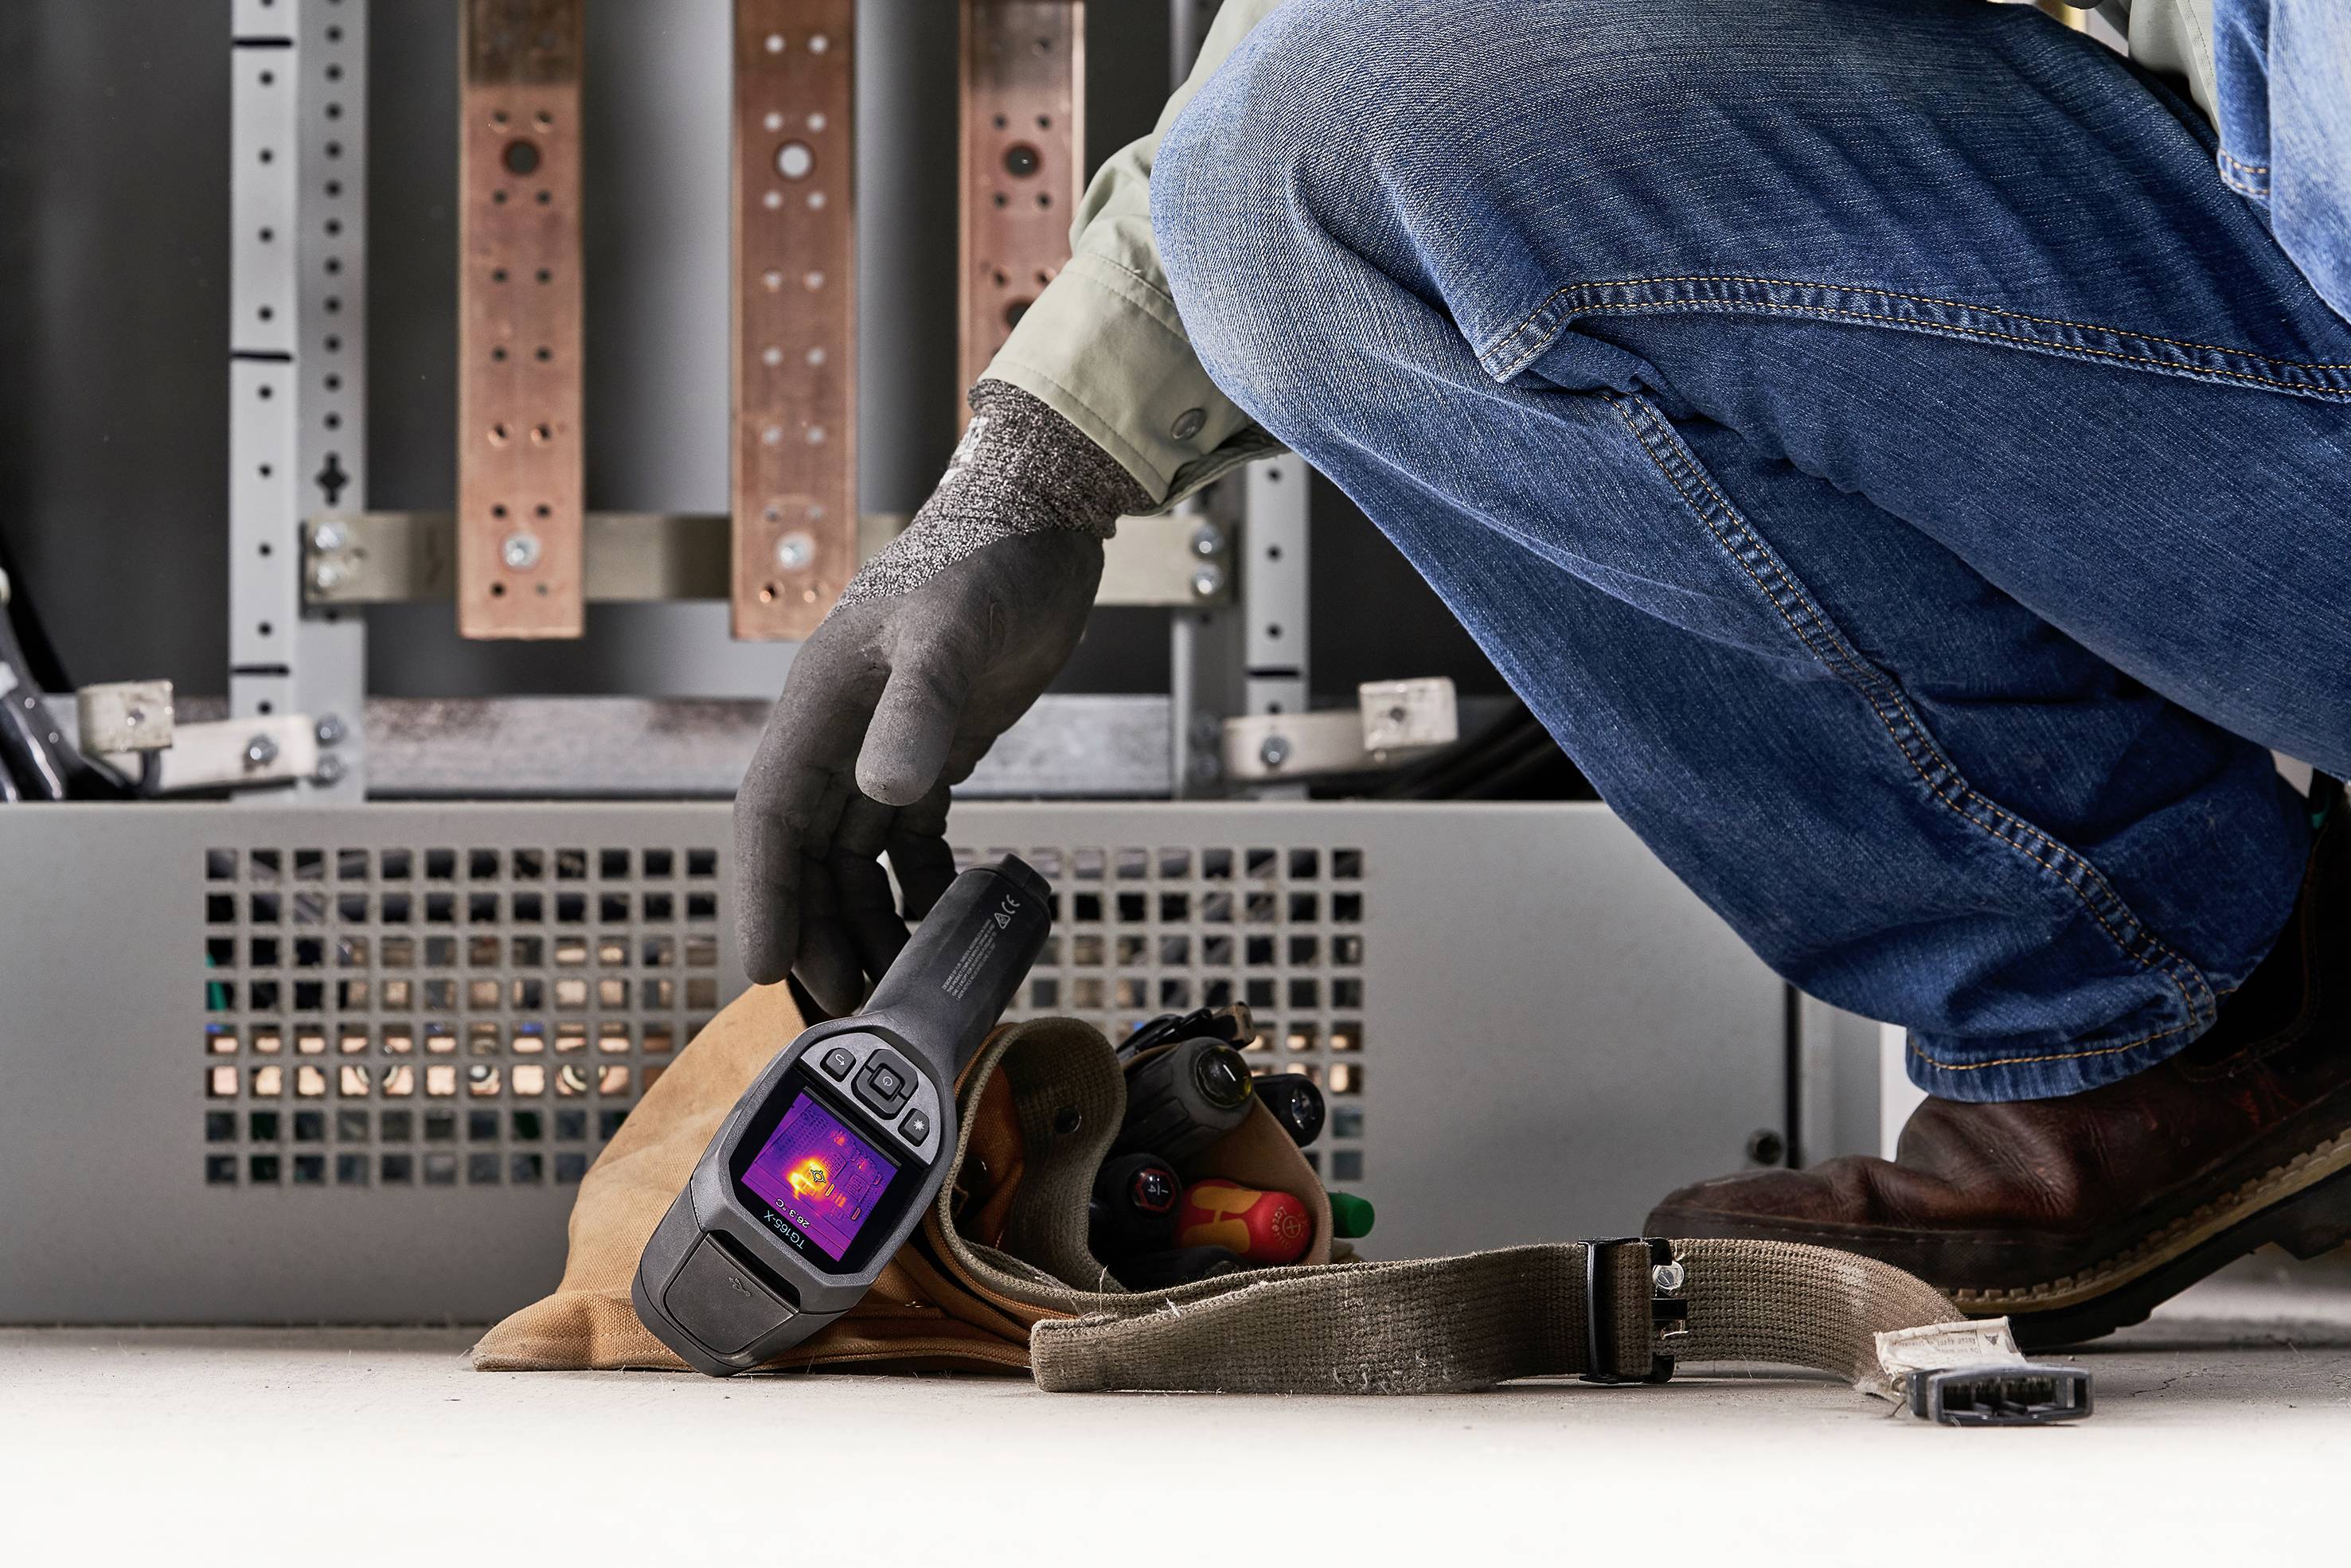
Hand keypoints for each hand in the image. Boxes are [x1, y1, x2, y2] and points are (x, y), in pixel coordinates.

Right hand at [735, 527, 1102, 1010]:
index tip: (762, 968)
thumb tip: (886, 788)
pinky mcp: (933, 749)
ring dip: (866, 918)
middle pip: (806, 853)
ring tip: (892, 982)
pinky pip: (907, 839)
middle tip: (845, 1002)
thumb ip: (920, 707)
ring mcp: (883, 743)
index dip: (762, 894)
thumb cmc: (987, 561)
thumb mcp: (951, 632)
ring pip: (853, 855)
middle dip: (817, 928)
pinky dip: (918, 884)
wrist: (1042, 524)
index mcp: (816, 705)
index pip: (769, 817)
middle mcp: (838, 732)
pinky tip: (941, 923)